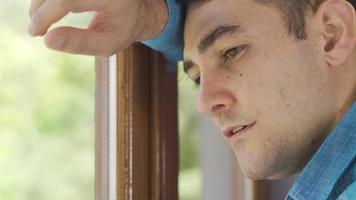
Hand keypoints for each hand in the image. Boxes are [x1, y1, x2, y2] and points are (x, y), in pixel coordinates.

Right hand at [28, 0, 167, 55]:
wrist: (135, 11)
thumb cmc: (122, 30)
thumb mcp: (108, 44)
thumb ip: (81, 44)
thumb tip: (48, 41)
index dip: (46, 15)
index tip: (36, 33)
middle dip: (39, 9)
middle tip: (35, 30)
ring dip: (40, 2)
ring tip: (41, 23)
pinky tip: (48, 11)